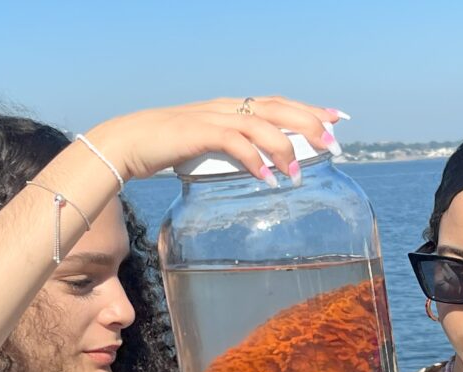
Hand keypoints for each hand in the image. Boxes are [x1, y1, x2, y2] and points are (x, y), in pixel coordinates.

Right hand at [86, 96, 341, 182]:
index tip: (337, 119)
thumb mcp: (207, 148)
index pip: (277, 103)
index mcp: (230, 108)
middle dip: (309, 123)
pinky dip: (254, 159)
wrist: (126, 143)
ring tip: (298, 174)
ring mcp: (212, 117)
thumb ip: (232, 152)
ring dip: (283, 148)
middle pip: (277, 107)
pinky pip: (234, 142)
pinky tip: (267, 177)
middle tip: (333, 144)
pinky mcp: (197, 132)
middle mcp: (226, 107)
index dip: (309, 109)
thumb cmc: (166, 148)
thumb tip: (258, 169)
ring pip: (260, 123)